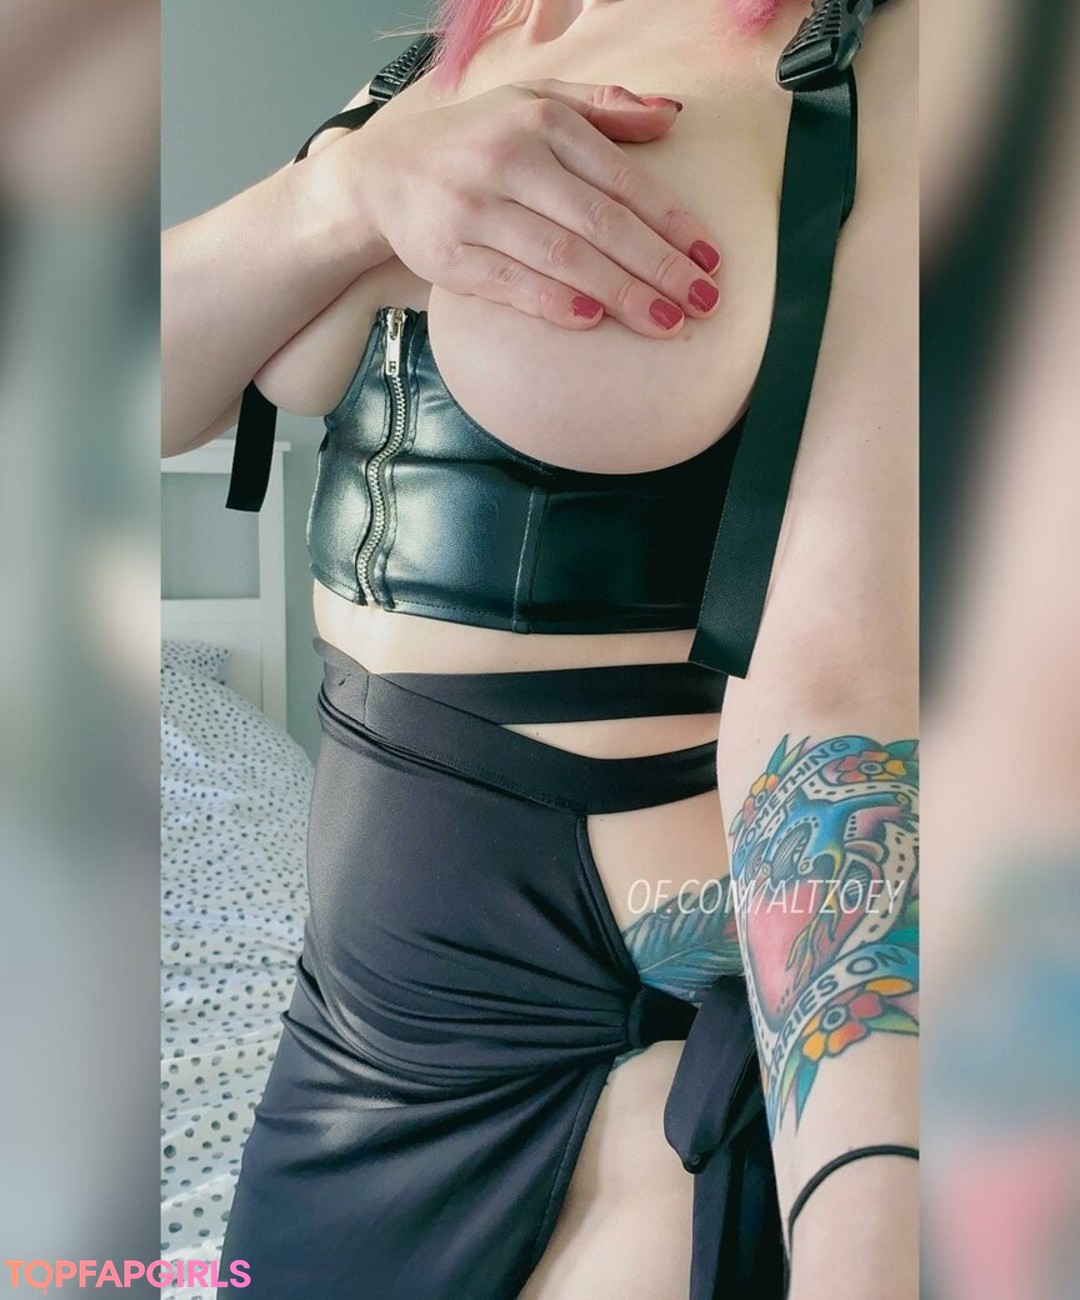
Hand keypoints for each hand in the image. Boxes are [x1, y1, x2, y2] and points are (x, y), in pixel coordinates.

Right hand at [339, 80, 722, 335]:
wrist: (385, 171)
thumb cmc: (477, 140)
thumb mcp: (536, 101)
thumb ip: (603, 107)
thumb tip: (673, 118)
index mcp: (542, 121)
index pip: (623, 179)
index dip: (672, 222)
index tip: (711, 258)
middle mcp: (510, 161)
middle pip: (600, 223)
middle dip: (659, 267)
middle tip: (704, 303)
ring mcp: (476, 209)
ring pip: (561, 256)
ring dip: (620, 293)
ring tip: (666, 323)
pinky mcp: (448, 254)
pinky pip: (509, 282)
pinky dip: (552, 302)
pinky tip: (591, 320)